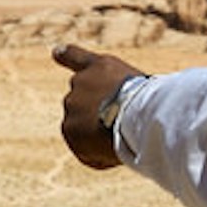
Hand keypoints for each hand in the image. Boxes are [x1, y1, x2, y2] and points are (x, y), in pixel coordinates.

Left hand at [53, 42, 146, 169]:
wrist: (135, 113)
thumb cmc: (150, 103)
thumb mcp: (140, 89)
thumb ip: (121, 95)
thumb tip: (115, 116)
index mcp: (100, 67)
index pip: (79, 57)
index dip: (67, 55)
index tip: (56, 52)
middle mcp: (80, 82)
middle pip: (84, 104)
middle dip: (97, 117)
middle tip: (122, 126)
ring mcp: (72, 105)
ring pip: (83, 128)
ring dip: (98, 137)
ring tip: (121, 138)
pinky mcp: (69, 128)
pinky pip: (83, 149)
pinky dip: (96, 155)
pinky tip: (114, 153)